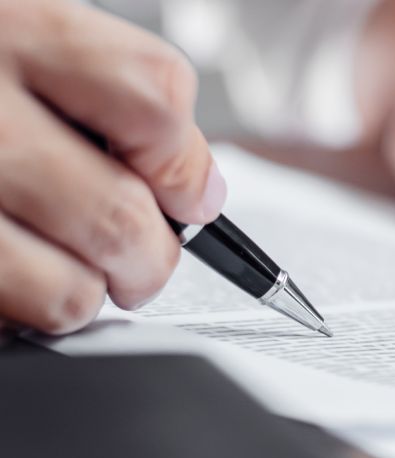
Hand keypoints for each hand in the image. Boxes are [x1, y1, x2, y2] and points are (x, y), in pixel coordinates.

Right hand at [0, 0, 224, 333]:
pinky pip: (3, 316)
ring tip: (63, 270)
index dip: (184, 162)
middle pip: (120, 216)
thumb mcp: (12, 32)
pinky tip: (4, 273)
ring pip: (65, 292)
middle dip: (149, 258)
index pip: (154, 98)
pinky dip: (17, 310)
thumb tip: (200, 191)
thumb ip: (105, 90)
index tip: (185, 192)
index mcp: (8, 27)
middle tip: (138, 259)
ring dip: (81, 295)